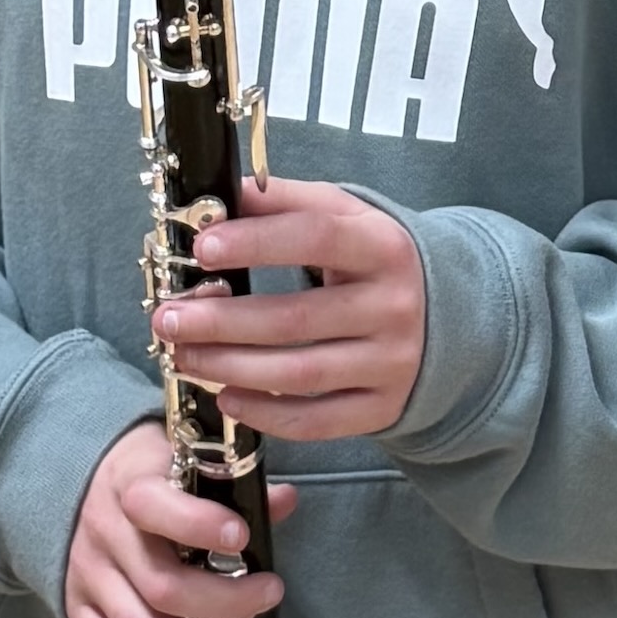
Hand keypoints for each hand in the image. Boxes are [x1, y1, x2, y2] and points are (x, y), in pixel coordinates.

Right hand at [63, 419, 278, 617]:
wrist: (82, 486)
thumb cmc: (151, 474)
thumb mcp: (185, 461)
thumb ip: (234, 485)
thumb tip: (285, 501)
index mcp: (130, 485)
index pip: (154, 507)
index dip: (201, 525)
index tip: (243, 538)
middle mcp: (104, 536)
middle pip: (163, 587)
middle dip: (227, 603)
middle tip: (270, 597)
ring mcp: (87, 581)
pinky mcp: (79, 615)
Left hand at [155, 174, 426, 446]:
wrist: (448, 318)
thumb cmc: (371, 262)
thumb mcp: (344, 218)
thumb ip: (285, 203)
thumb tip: (219, 196)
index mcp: (383, 246)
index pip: (317, 237)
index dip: (257, 242)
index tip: (203, 247)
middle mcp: (393, 306)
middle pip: (297, 318)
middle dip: (222, 321)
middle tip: (168, 317)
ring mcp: (391, 362)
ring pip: (300, 373)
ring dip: (230, 367)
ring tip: (183, 356)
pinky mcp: (382, 408)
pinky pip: (316, 421)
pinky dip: (266, 414)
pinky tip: (227, 398)